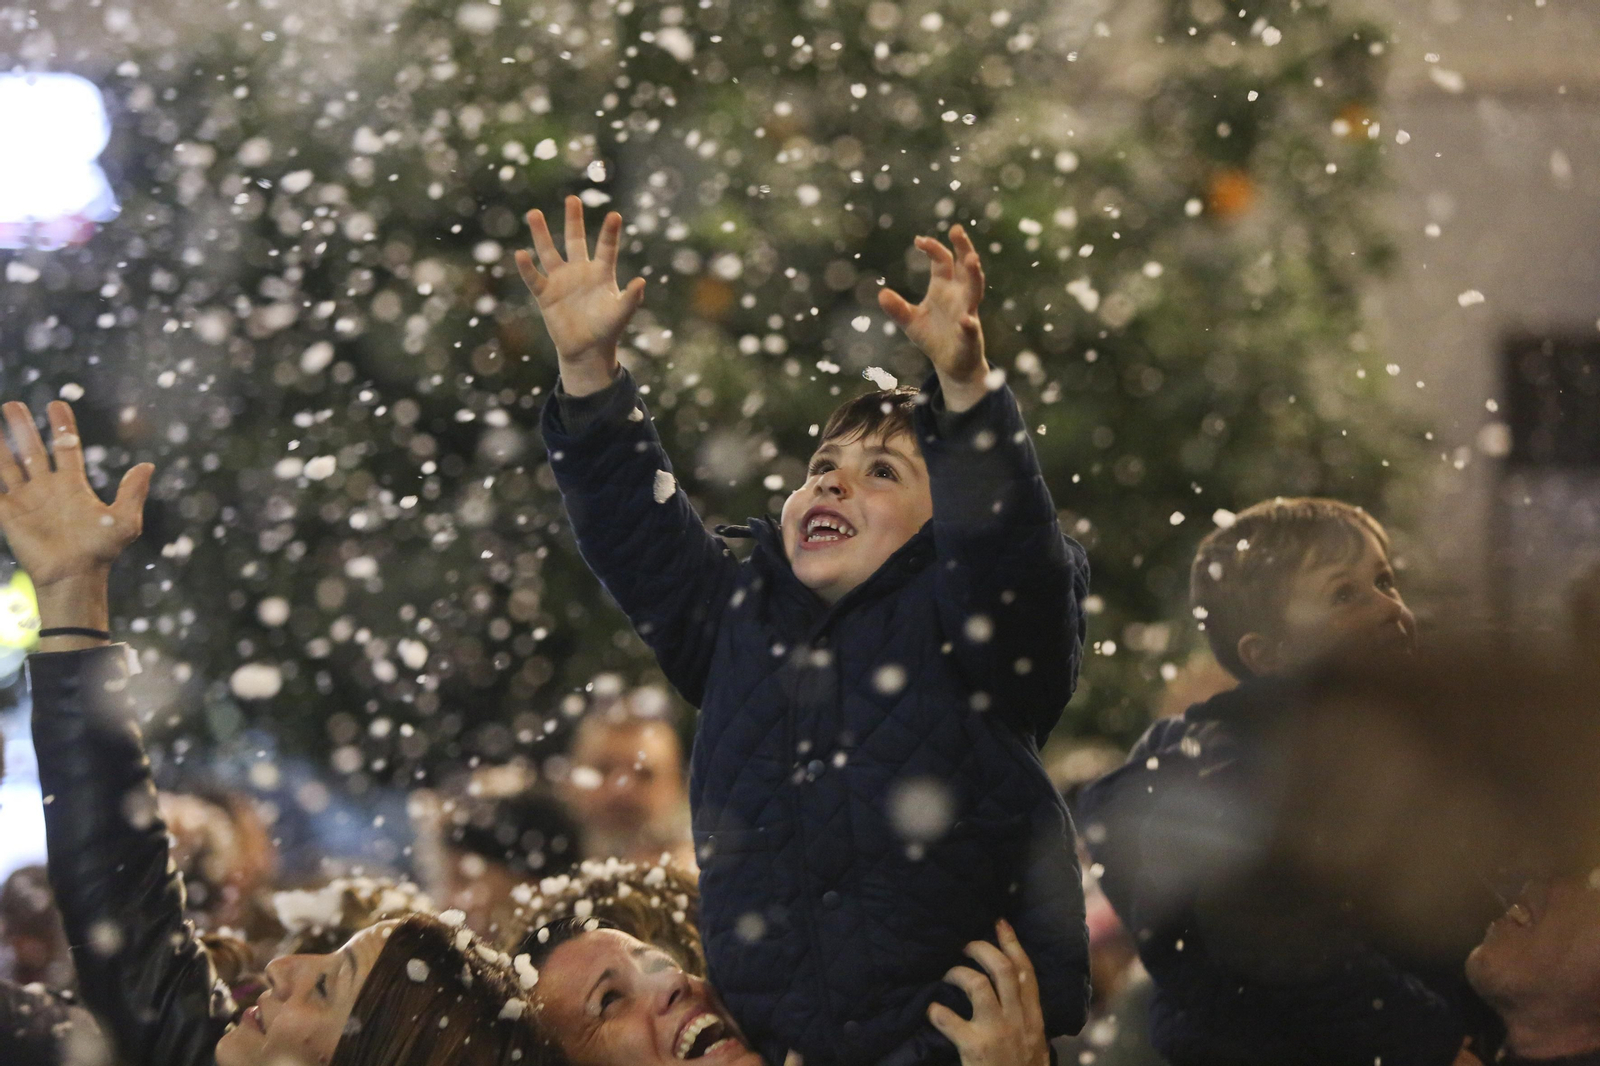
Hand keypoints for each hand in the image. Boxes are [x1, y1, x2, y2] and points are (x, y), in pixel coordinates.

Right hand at [0, 401, 150, 589]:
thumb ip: (133, 492)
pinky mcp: (9, 515)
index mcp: (73, 486)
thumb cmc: (102, 551)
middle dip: (23, 427)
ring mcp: (26, 501)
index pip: (65, 448)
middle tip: (12, 404)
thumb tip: (147, 466)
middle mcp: (47, 489)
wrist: (75, 576)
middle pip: (33, 450)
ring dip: (0, 445)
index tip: (56, 404)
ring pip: (9, 466)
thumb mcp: (124, 520)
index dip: (61, 426)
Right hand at [514, 196, 646, 396]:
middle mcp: (580, 271)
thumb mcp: (621, 314)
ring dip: (542, 234)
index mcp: (601, 273)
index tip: (614, 215)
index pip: (606, 248)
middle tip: (572, 198)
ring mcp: (561, 281)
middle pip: (575, 240)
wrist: (587, 350)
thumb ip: (630, 298)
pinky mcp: (546, 295)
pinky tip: (521, 253)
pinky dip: (527, 267)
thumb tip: (641, 281)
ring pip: (549, 252)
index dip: (609, 233)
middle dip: (574, 220)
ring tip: (534, 213)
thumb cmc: (608, 330)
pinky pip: (534, 278)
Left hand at [879, 225, 988, 410]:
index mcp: (944, 288)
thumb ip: (897, 308)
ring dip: (974, 275)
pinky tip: (966, 321)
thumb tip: (881, 294)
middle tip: (957, 230)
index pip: (942, 261)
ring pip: (975, 290)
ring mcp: (967, 313)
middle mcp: (959, 296)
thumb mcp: (911, 321)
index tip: (918, 240)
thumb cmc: (933, 337)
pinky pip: (970, 328)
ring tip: (972, 260)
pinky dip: (969, 325)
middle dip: (963, 248)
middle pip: (964, 267)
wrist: (951, 364)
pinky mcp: (969, 336)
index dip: (932, 248)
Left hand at [929, 919, 1048, 1065]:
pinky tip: (931, 1009)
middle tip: (965, 944)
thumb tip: (1009, 993)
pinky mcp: (974, 1048)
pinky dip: (936, 1010)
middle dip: (982, 948)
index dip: (1012, 943)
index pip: (1026, 972)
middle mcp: (1018, 1021)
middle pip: (1002, 969)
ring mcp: (997, 1033)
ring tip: (947, 974)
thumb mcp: (1035, 1045)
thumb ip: (1025, 1019)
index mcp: (1034, 1020)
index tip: (999, 922)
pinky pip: (948, 1018)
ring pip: (977, 985)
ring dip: (958, 973)